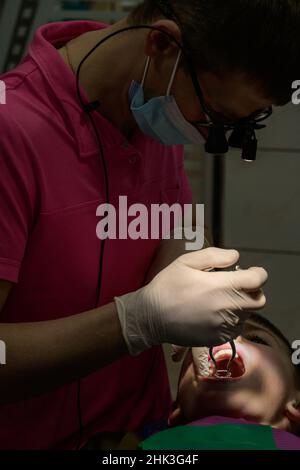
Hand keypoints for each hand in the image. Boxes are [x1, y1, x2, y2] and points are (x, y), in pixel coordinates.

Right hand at [115, 248, 267, 355]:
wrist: (151, 317)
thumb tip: (236, 256)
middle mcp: (227, 308)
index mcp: (222, 286)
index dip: (257, 273)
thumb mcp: (186, 262)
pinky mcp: (218, 338)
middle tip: (234, 284)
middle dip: (252, 290)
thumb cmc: (167, 286)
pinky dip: (232, 319)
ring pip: (248, 314)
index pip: (257, 280)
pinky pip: (236, 328)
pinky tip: (215, 313)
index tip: (248, 271)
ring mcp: (224, 326)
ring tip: (221, 299)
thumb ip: (215, 255)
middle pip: (259, 300)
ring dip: (242, 305)